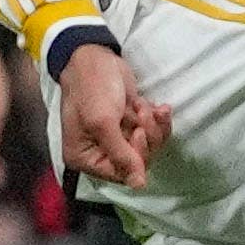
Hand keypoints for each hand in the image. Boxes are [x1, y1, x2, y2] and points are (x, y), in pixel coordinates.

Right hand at [58, 42, 163, 188]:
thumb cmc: (92, 90)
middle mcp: (100, 152)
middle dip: (148, 137)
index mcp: (85, 158)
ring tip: (144, 107)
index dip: (137, 157)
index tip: (138, 132)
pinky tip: (159, 106)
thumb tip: (138, 185)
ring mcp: (118, 137)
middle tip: (142, 115)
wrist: (95, 58)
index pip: (121, 174)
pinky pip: (154, 131)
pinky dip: (158, 119)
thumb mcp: (102, 123)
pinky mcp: (131, 123)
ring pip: (150, 146)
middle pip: (139, 161)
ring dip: (153, 126)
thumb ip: (121, 154)